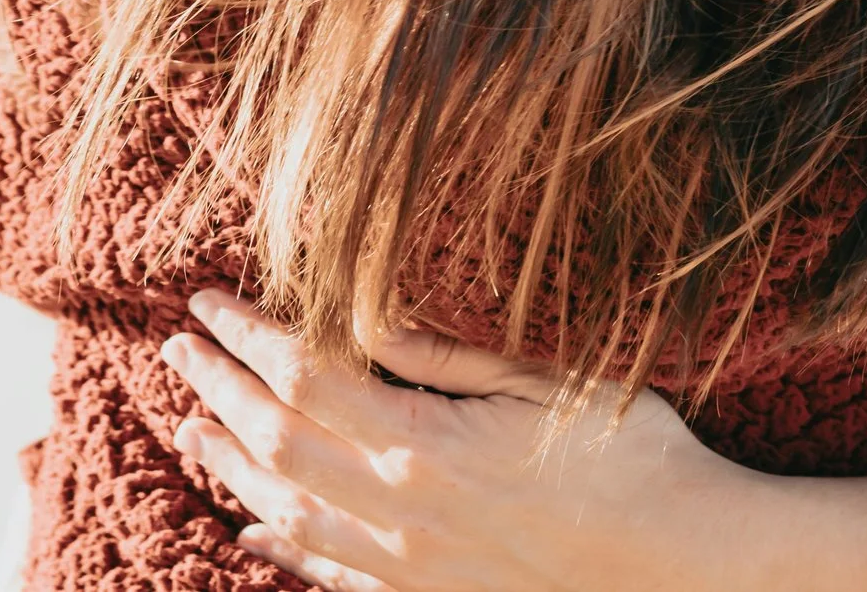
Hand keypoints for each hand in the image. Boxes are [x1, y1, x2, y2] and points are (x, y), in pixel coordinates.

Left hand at [159, 291, 760, 591]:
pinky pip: (333, 576)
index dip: (245, 335)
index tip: (206, 301)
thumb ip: (446, 356)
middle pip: (277, 441)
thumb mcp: (544, 379)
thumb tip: (365, 319)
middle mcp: (401, 509)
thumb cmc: (632, 453)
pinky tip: (253, 527)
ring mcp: (409, 566)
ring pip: (290, 511)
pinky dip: (284, 547)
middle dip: (218, 389)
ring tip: (192, 426)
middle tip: (178, 351)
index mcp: (425, 441)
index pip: (302, 375)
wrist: (687, 563)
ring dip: (232, 464)